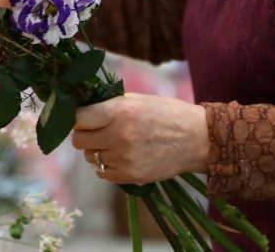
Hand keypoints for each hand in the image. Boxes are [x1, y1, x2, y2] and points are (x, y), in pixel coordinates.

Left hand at [71, 93, 209, 184]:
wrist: (197, 139)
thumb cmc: (165, 114)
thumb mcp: (136, 100)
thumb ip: (108, 105)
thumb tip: (80, 109)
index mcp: (119, 111)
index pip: (77, 118)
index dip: (77, 117)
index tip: (82, 117)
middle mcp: (118, 135)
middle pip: (79, 141)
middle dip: (84, 135)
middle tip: (95, 131)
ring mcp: (124, 158)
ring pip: (90, 158)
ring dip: (96, 151)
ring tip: (113, 143)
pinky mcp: (131, 176)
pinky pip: (103, 173)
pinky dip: (107, 166)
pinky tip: (120, 156)